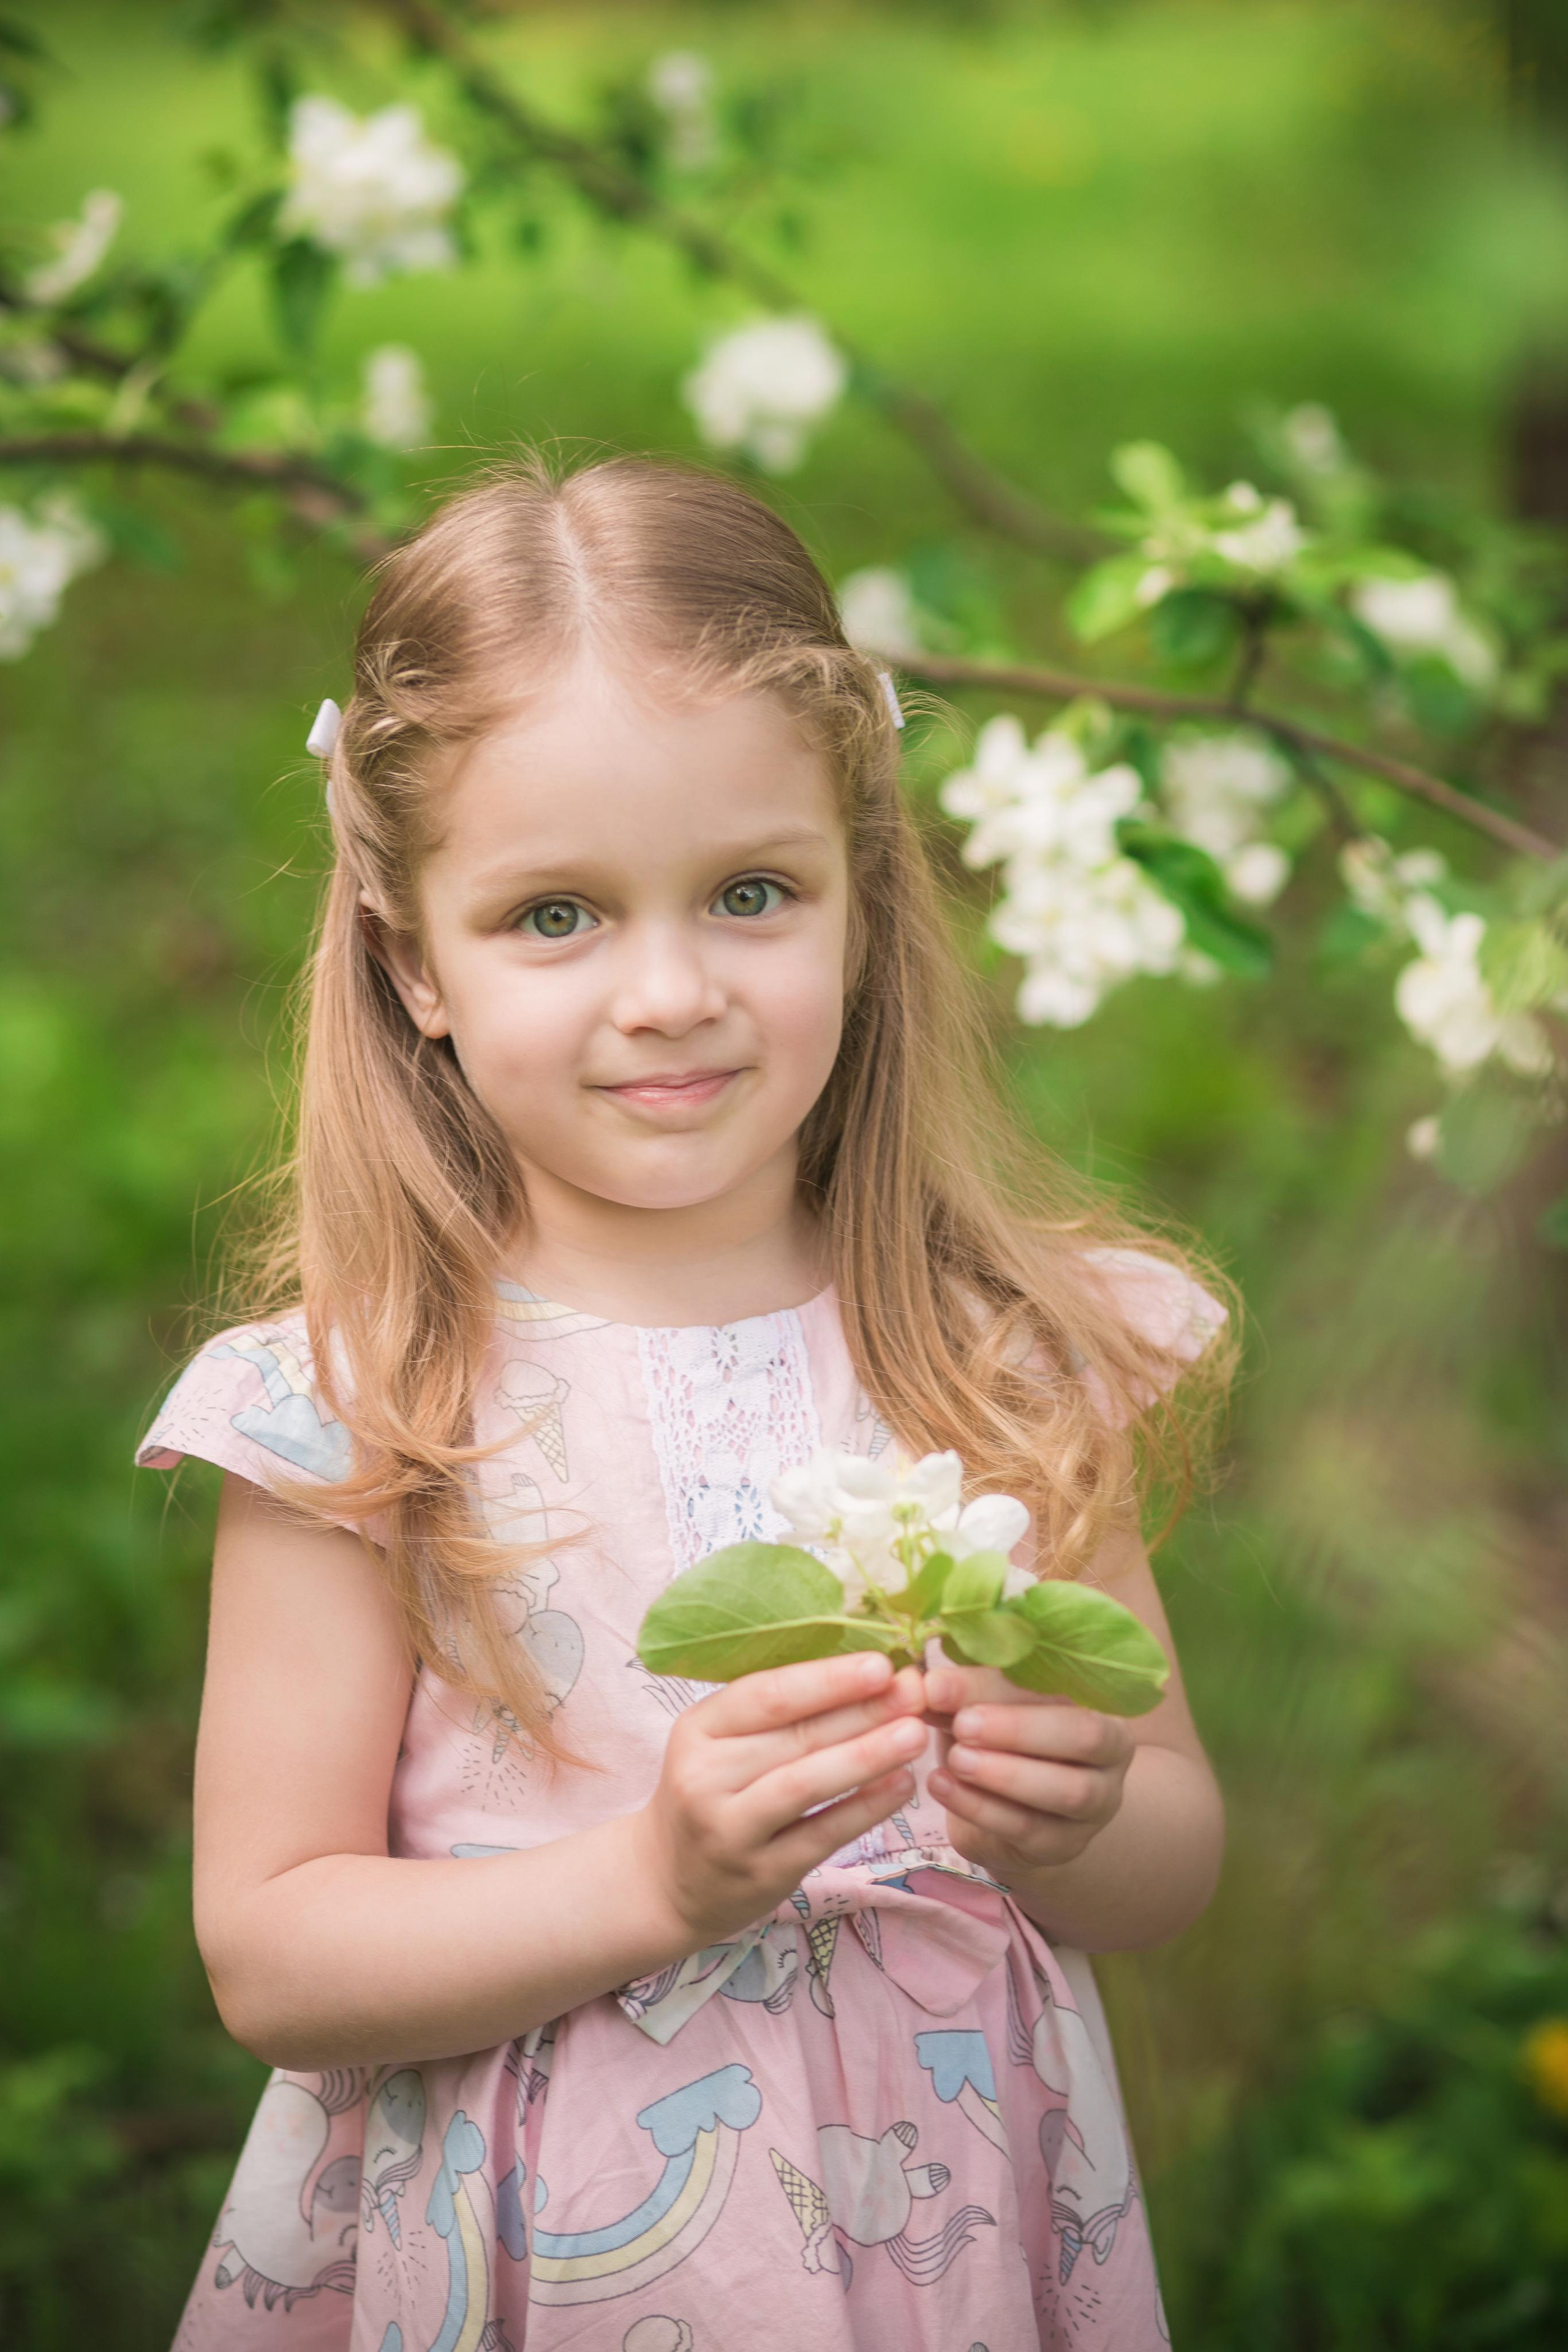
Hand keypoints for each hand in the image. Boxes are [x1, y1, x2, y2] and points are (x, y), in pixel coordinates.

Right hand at [634, 1651, 927, 1948]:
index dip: (826, 1678)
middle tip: (917, 1691)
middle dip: (862, 1710)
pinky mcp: (759, 1874)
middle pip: (794, 1736)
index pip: (765, 1695)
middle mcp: (704, 1777)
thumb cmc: (713, 1791)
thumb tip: (865, 1669)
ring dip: (867, 1756)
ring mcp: (729, 1830)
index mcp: (697, 1728)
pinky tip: (902, 1786)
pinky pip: (821, 1835)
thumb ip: (777, 1709)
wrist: (669, 1880)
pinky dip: (865, 1809)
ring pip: (806, 1784)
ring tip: (917, 1734)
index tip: (882, 1663)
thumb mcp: (721, 1742)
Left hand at [924, 1662, 1133, 1884]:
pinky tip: (942, 1786)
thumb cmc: (999, 1735)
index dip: (1003, 1681)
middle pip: (1085, 1735)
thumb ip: (966, 1692)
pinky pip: (1028, 1828)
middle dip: (1020, 1728)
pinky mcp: (1064, 1844)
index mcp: (1099, 1696)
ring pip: (1066, 1789)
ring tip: (955, 1759)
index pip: (1062, 1681)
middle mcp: (1112, 1750)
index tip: (942, 1683)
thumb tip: (929, 1684)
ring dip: (1005, 1773)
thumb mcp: (984, 1704)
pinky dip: (980, 1807)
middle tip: (962, 1723)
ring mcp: (1096, 1803)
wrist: (1006, 1807)